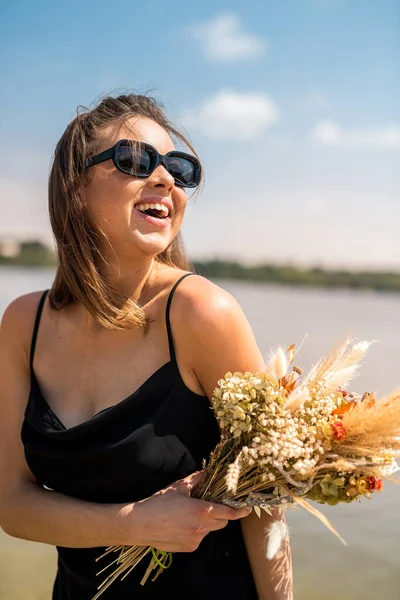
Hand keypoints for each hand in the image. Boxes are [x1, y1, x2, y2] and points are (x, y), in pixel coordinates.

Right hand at [131, 471, 250, 551]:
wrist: (140, 524)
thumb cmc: (159, 503)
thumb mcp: (179, 487)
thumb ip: (197, 479)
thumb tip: (208, 471)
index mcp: (201, 510)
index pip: (229, 513)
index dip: (240, 511)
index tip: (247, 509)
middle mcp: (202, 527)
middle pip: (222, 523)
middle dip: (220, 515)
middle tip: (209, 506)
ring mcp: (195, 540)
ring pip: (209, 530)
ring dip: (206, 523)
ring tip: (188, 515)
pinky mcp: (188, 548)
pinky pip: (199, 538)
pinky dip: (196, 531)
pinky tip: (181, 525)